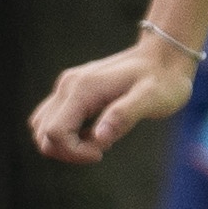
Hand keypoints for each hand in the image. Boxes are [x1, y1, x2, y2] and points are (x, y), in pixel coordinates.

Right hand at [28, 34, 191, 168]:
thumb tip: (99, 139)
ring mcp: (68, 86)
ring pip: (42, 126)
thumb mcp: (152, 99)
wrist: (165, 56)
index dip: (74, 152)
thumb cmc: (164, 80)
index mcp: (82, 89)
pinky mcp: (73, 90)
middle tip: (101, 149)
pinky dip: (68, 134)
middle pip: (43, 132)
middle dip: (68, 151)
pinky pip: (53, 119)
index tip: (102, 151)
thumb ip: (124, 116)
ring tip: (98, 141)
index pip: (55, 132)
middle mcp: (68, 85)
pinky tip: (96, 133)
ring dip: (65, 144)